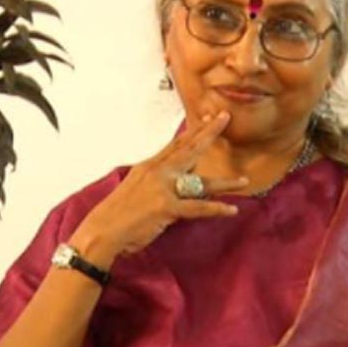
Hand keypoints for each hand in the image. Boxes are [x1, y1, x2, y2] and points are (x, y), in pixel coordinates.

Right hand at [70, 111, 246, 266]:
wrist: (102, 230)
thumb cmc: (119, 213)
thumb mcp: (136, 187)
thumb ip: (156, 179)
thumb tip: (174, 176)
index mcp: (150, 166)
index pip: (176, 143)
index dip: (194, 130)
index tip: (209, 116)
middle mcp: (157, 172)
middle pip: (189, 149)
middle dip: (209, 133)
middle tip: (226, 117)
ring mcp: (162, 188)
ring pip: (200, 182)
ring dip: (225, 182)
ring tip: (245, 181)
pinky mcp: (166, 207)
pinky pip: (198, 207)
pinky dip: (216, 209)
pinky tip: (231, 209)